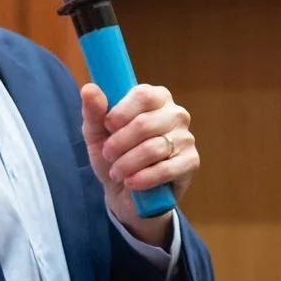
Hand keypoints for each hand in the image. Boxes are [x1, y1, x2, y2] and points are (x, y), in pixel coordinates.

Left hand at [80, 82, 199, 243]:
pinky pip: (166, 169)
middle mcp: (175, 113)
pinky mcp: (191, 162)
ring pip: (153, 149)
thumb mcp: (97, 133)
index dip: (121, 113)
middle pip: (145, 124)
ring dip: (127, 164)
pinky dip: (143, 178)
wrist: (125, 191)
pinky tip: (131, 182)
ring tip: (117, 172)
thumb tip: (89, 88)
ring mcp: (186, 137)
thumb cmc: (113, 155)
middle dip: (119, 144)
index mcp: (155, 98)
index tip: (107, 126)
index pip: (143, 95)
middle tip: (108, 155)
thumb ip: (93, 111)